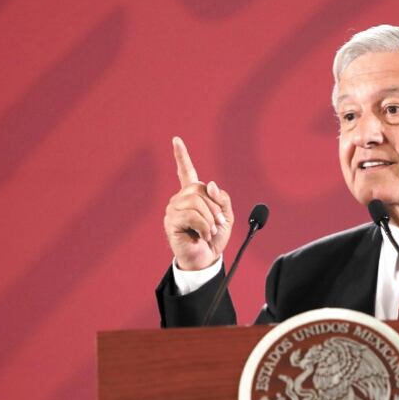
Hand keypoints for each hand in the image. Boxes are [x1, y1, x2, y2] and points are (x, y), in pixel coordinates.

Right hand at [163, 136, 233, 270]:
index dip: (181, 156)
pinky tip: (203, 235)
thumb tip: (211, 185)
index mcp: (192, 195)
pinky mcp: (171, 222)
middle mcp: (180, 199)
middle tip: (219, 224)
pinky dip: (204, 226)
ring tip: (210, 231)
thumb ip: (222, 199)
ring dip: (210, 218)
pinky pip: (193, 215)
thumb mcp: (226, 217)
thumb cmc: (214, 238)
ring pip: (196, 201)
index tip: (176, 140)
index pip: (186, 172)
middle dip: (215, 207)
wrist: (206, 259)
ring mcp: (173, 210)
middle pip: (199, 188)